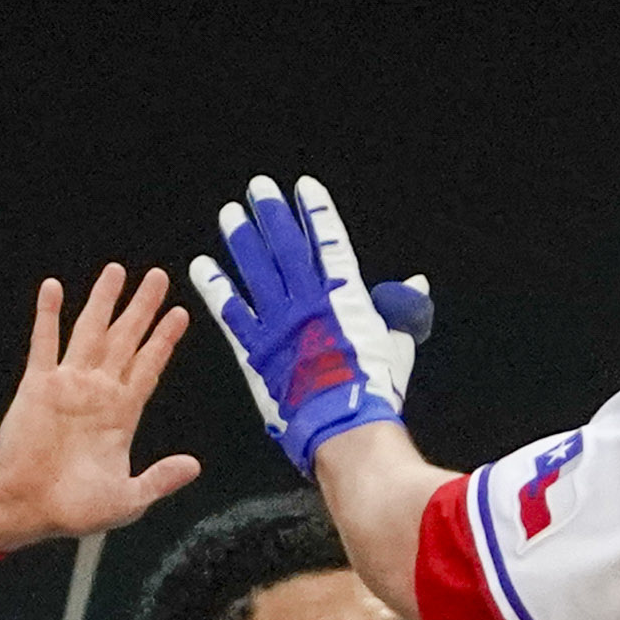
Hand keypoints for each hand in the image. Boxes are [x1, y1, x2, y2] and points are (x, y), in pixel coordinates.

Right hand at [0, 266, 203, 553]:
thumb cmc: (75, 509)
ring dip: (103, 302)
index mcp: (122, 416)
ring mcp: (67, 386)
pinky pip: (44, 343)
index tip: (180, 314)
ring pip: (90, 332)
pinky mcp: (37, 386)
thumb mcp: (128, 500)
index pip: (149, 368)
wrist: (26, 509)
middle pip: (125, 340)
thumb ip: (160, 479)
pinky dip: (48, 315)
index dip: (164, 340)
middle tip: (159, 277)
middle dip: (142, 308)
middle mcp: (98, 393)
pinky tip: (54, 288)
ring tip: (116, 271)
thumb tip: (193, 465)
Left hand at [195, 175, 435, 474]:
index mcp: (346, 300)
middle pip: (287, 249)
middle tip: (259, 190)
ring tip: (232, 215)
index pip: (330, 244)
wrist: (344, 431)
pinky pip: (230, 311)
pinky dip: (215, 287)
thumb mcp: (398, 347)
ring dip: (242, 240)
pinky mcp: (255, 351)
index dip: (317, 214)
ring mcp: (279, 325)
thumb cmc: (374, 395)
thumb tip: (417, 285)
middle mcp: (309, 303)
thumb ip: (400, 312)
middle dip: (273, 216)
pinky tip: (202, 265)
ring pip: (256, 271)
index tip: (304, 188)